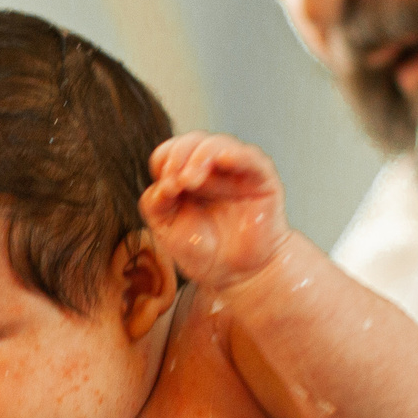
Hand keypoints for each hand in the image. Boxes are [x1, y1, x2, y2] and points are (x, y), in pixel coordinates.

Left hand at [141, 132, 290, 290]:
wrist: (235, 275)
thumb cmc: (203, 251)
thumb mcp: (166, 230)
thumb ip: (155, 205)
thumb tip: (160, 184)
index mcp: (185, 176)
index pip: (170, 152)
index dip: (164, 163)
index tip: (165, 189)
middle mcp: (211, 169)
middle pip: (192, 141)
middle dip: (179, 156)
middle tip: (176, 183)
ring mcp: (237, 171)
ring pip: (218, 144)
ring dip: (201, 156)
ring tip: (190, 180)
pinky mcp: (261, 179)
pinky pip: (251, 158)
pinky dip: (237, 154)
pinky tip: (224, 159)